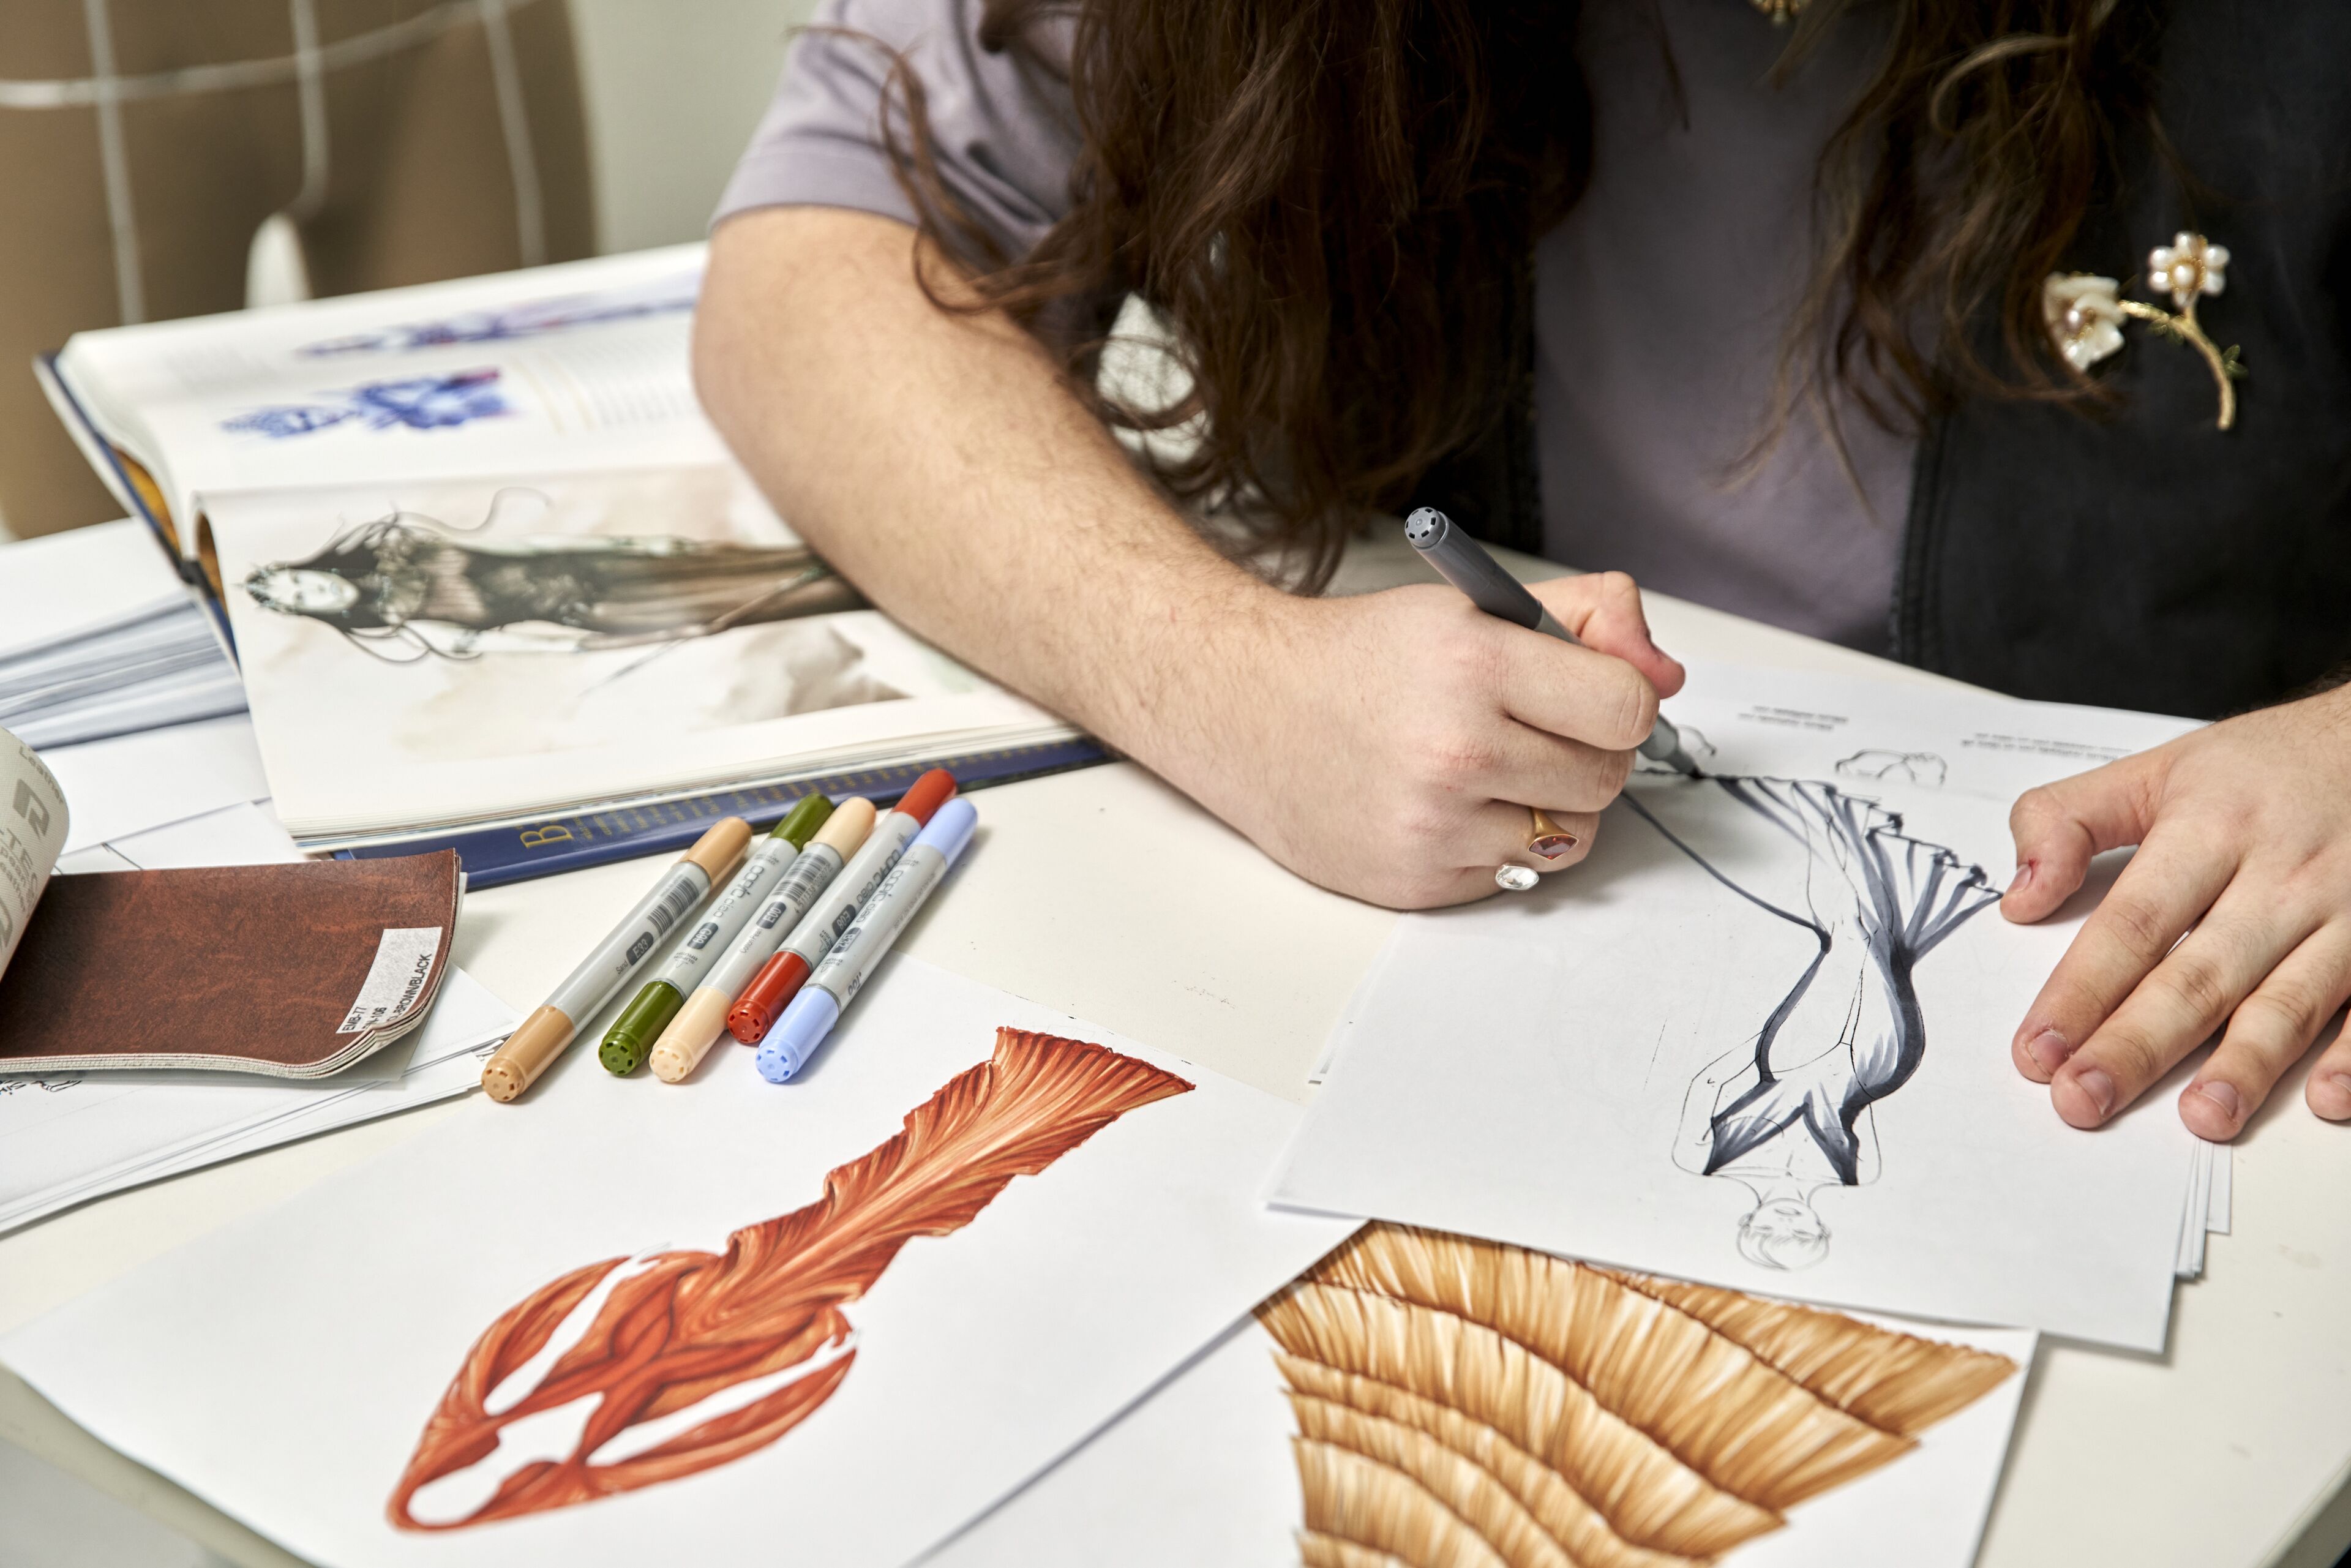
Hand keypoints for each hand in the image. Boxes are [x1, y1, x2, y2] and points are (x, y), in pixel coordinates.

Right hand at [1203, 572, 1683, 907]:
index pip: (1627, 707)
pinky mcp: (1415, 880)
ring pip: (1569, 838)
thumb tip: (1666, 673)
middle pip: (1607, 778)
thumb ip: (1589, 615)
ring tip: (1489, 770)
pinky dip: (1494, 845)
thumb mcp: (1473, 605)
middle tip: (1533, 730)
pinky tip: (1445, 806)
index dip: (1620, 700)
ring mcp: (1432, 824)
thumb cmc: (1360, 659)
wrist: (1247, 711)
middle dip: (1587, 753)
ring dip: (1548, 806)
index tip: (1592, 697)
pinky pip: (1512, 876)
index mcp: (1474, 663)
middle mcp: (1454, 749)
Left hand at [2002, 685, 2350, 1138]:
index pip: (2133, 924)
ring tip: (2201, 1119)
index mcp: (2209, 828)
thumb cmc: (2265, 768)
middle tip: (2083, 1099)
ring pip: (2289, 1000)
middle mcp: (2281, 874)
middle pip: (2199, 974)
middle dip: (2138, 1044)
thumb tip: (2019, 899)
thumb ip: (2067, 820)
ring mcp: (2349, 910)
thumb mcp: (2156, 771)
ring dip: (2245, 1064)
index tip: (2038, 1050)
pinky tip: (2323, 1101)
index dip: (2082, 990)